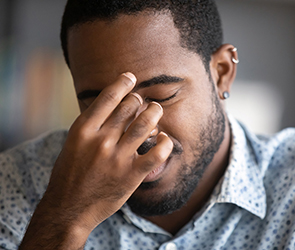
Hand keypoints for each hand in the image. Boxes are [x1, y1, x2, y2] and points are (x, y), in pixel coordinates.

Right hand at [20, 73, 172, 248]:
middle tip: (143, 102)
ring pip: (145, 124)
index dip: (123, 83)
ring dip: (154, 113)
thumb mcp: (73, 143)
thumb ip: (92, 125)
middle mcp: (101, 141)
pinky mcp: (132, 175)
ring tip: (156, 110)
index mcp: (83, 130)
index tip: (131, 77)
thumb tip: (115, 105)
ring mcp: (117, 158)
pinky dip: (164, 142)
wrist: (69, 209)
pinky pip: (157, 153)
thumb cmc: (70, 174)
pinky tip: (163, 138)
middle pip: (129, 107)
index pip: (108, 97)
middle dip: (140, 100)